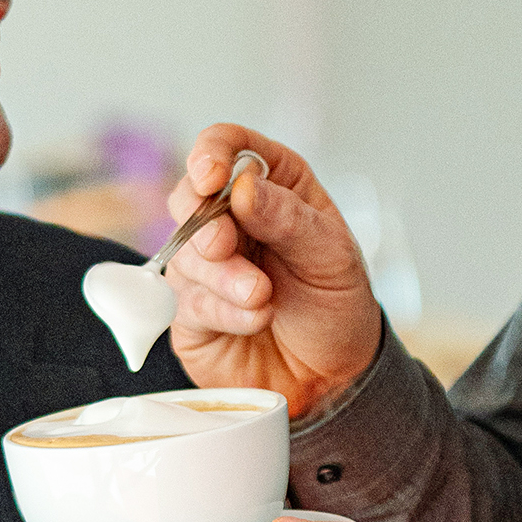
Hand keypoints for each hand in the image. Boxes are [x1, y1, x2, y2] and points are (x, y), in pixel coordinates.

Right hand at [162, 124, 382, 418]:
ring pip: (184, 252)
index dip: (211, 153)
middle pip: (189, 195)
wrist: (333, 376)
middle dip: (204, 223)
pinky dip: (223, 310)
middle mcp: (232, 218)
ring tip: (264, 299)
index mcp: (271, 185)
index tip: (212, 178)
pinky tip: (256, 319)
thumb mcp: (331, 256)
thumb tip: (243, 188)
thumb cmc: (337, 306)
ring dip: (224, 277)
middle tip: (226, 247)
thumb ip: (288, 219)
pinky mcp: (191, 310)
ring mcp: (206, 265)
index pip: (227, 145)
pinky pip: (187, 300)